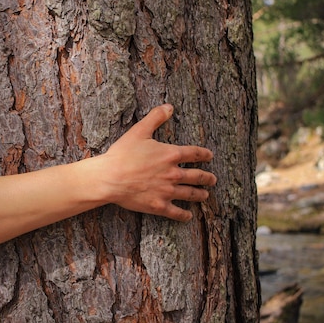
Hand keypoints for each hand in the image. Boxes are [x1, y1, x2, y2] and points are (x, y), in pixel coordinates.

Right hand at [99, 104, 215, 220]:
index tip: (210, 156)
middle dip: (207, 178)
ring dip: (200, 195)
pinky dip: (184, 215)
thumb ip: (155, 118)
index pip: (194, 154)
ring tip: (205, 195)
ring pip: (190, 194)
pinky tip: (188, 216)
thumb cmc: (123, 154)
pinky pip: (176, 212)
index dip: (204, 154)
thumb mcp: (139, 131)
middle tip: (213, 180)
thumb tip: (169, 106)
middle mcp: (174, 174)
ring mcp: (167, 191)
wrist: (110, 178)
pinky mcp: (159, 205)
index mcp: (171, 155)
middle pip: (197, 176)